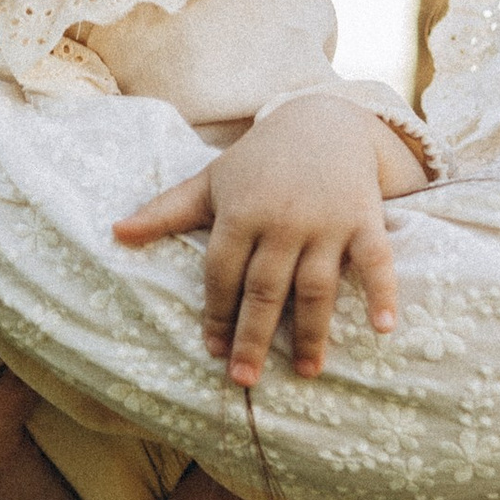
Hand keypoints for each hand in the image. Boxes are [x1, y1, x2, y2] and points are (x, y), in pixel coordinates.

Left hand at [114, 95, 403, 385]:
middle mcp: (283, 220)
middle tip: (244, 379)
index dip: (216, 313)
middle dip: (254, 337)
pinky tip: (384, 329)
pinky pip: (376, 261)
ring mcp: (327, 222)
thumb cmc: (260, 161)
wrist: (325, 120)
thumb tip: (116, 232)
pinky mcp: (365, 219)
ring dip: (313, 332)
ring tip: (307, 372)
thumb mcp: (212, 181)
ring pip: (317, 286)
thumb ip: (167, 211)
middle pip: (265, 289)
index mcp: (241, 212)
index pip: (223, 273)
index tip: (212, 350)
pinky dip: (383, 293)